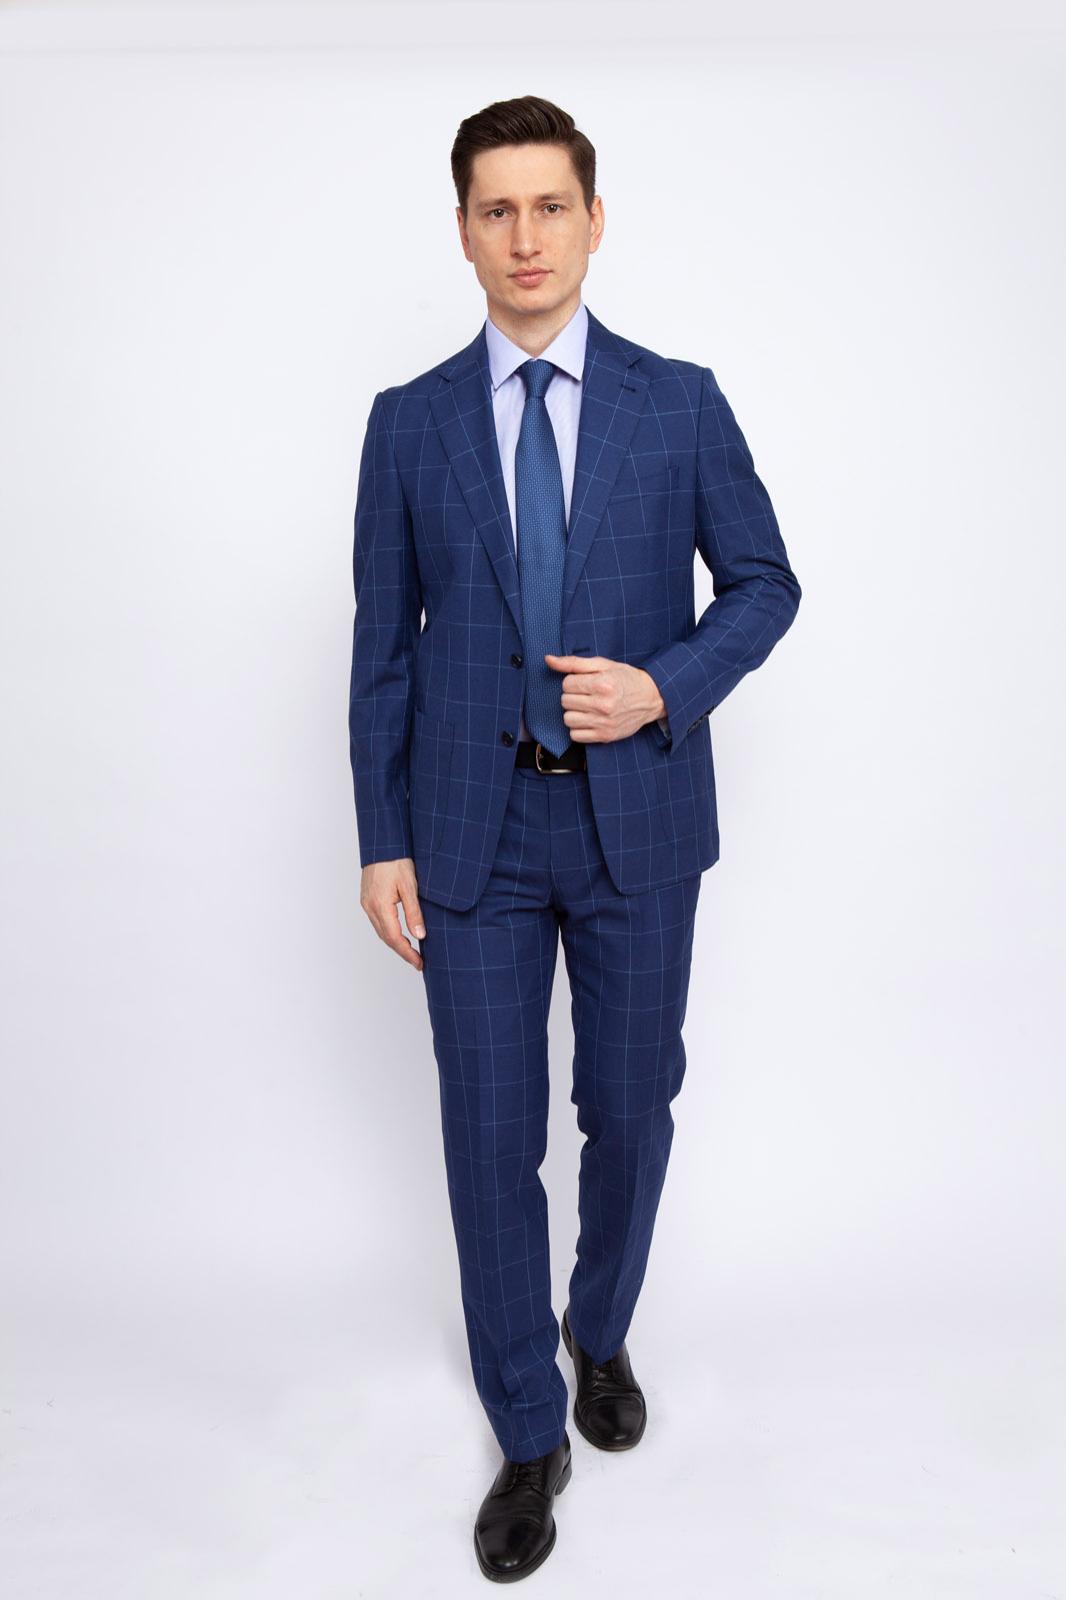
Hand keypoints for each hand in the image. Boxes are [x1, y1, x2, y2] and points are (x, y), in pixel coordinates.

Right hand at [360, 858, 425, 970]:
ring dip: (395, 943)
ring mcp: (367, 903)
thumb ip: (414, 913)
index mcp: (380, 906)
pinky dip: (389, 931)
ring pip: (381, 931)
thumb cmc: (396, 860)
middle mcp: (370, 907)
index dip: (407, 953)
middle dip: (402, 951)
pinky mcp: (367, 898)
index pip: (394, 938)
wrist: (382, 843)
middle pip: (386, 938)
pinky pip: (378, 921)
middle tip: (418, 961)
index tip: (419, 963)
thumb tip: (419, 936)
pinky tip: (399, 933)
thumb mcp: (410, 887)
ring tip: (411, 951)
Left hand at [544, 654, 666, 743]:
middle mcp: (603, 705)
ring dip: (573, 712)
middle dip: (573, 696)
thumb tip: (548, 660)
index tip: (584, 683)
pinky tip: (589, 719)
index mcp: (603, 684)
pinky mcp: (605, 736)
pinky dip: (578, 728)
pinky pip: (575, 736)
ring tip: (587, 707)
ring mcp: (604, 723)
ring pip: (568, 719)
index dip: (573, 682)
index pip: (567, 684)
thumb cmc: (626, 679)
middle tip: (587, 694)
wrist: (651, 698)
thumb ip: (574, 663)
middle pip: (565, 701)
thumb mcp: (603, 664)